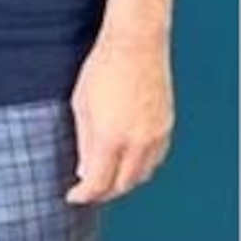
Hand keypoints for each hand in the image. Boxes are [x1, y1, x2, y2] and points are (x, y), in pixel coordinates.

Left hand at [65, 33, 173, 203]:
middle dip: (103, 192)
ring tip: (106, 176)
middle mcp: (136, 142)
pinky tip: (128, 160)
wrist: (135, 44)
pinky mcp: (167, 128)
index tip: (73, 196)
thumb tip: (84, 170)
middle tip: (88, 189)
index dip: (83, 195)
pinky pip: (155, 160)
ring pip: (141, 176)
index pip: (98, 182)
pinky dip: (141, 167)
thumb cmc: (103, 67)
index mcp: (110, 137)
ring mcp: (155, 136)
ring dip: (123, 181)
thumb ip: (83, 141)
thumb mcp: (81, 104)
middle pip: (122, 185)